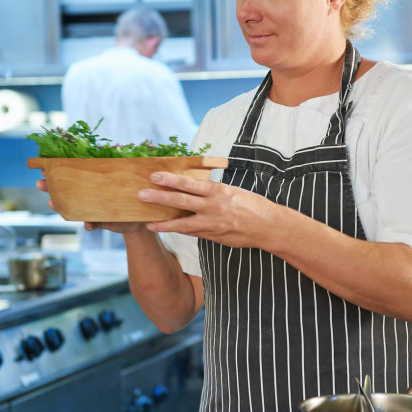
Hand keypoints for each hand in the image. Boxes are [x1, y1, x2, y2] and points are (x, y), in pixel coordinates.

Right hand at [34, 177, 144, 234]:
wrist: (139, 215)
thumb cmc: (129, 192)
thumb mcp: (121, 178)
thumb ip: (113, 169)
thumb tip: (113, 150)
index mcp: (89, 184)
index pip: (70, 177)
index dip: (55, 172)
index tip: (43, 168)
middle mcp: (87, 197)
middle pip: (64, 192)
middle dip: (50, 188)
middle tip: (39, 183)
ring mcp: (92, 210)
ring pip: (73, 209)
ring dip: (61, 207)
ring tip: (52, 203)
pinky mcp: (102, 222)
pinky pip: (93, 224)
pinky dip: (90, 225)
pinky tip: (88, 225)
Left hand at [141, 171, 283, 249]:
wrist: (268, 226)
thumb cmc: (253, 205)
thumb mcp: (234, 191)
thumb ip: (214, 190)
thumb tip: (195, 185)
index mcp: (219, 191)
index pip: (191, 183)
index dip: (171, 179)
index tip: (155, 176)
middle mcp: (213, 207)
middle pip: (182, 201)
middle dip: (160, 197)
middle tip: (142, 194)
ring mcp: (212, 224)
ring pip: (183, 222)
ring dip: (163, 222)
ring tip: (147, 220)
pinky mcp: (213, 236)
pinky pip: (191, 232)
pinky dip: (177, 230)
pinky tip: (164, 229)